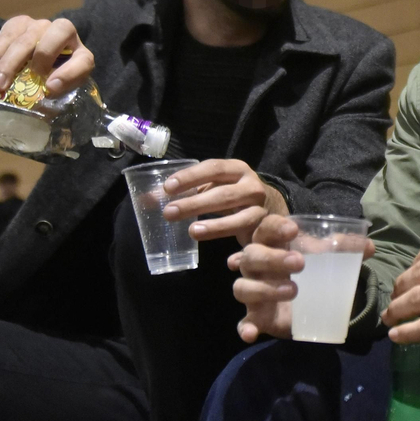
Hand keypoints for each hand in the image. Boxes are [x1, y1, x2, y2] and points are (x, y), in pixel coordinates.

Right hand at [0, 16, 94, 97]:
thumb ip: (49, 101)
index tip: (50, 88)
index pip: (83, 61)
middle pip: (56, 37)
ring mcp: (42, 25)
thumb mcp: (52, 95)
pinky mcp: (21, 22)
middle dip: (39, 58)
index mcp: (81, 57)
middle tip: (23, 81)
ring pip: (28, 36)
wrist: (27, 65)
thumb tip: (38, 111)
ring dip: (10, 62)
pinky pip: (9, 31)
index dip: (69, 74)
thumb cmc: (45, 84)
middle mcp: (65, 35)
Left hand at [162, 159, 287, 245]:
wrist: (273, 208)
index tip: (168, 187)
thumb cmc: (233, 194)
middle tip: (169, 212)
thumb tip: (146, 199)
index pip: (213, 168)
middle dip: (195, 203)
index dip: (191, 176)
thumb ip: (185, 191)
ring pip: (239, 217)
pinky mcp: (264, 229)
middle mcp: (252, 186)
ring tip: (192, 231)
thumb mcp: (212, 186)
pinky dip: (235, 246)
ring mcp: (260, 209)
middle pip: (222, 194)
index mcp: (237, 169)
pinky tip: (221, 252)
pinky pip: (248, 237)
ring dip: (215, 225)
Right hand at [229, 213, 375, 343]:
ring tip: (293, 290)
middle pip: (251, 257)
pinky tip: (252, 333)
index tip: (293, 229)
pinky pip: (243, 323)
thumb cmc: (310, 267)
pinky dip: (245, 328)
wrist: (305, 297)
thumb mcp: (325, 255)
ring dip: (264, 289)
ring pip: (243, 287)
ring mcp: (253, 291)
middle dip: (273, 258)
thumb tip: (369, 246)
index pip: (264, 229)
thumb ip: (344, 248)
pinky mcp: (256, 317)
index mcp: (270, 243)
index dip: (275, 227)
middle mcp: (255, 265)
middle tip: (300, 263)